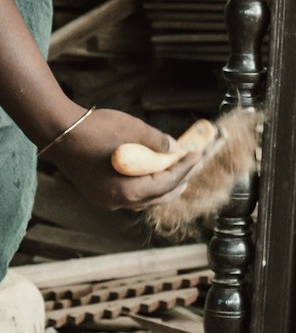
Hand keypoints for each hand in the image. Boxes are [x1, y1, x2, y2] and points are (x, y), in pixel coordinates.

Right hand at [48, 108, 199, 210]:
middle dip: (178, 181)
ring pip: (143, 199)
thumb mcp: (134, 130)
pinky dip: (146, 186)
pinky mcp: (99, 194)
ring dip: (163, 186)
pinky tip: (153, 175)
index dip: (185, 168)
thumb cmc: (96, 130)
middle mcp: (117, 202)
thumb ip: (158, 142)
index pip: (167, 183)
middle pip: (157, 197)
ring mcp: (106, 200)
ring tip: (179, 173)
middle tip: (194, 166)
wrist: (59, 133)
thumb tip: (174, 148)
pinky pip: (130, 195)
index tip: (199, 154)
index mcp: (127, 190)